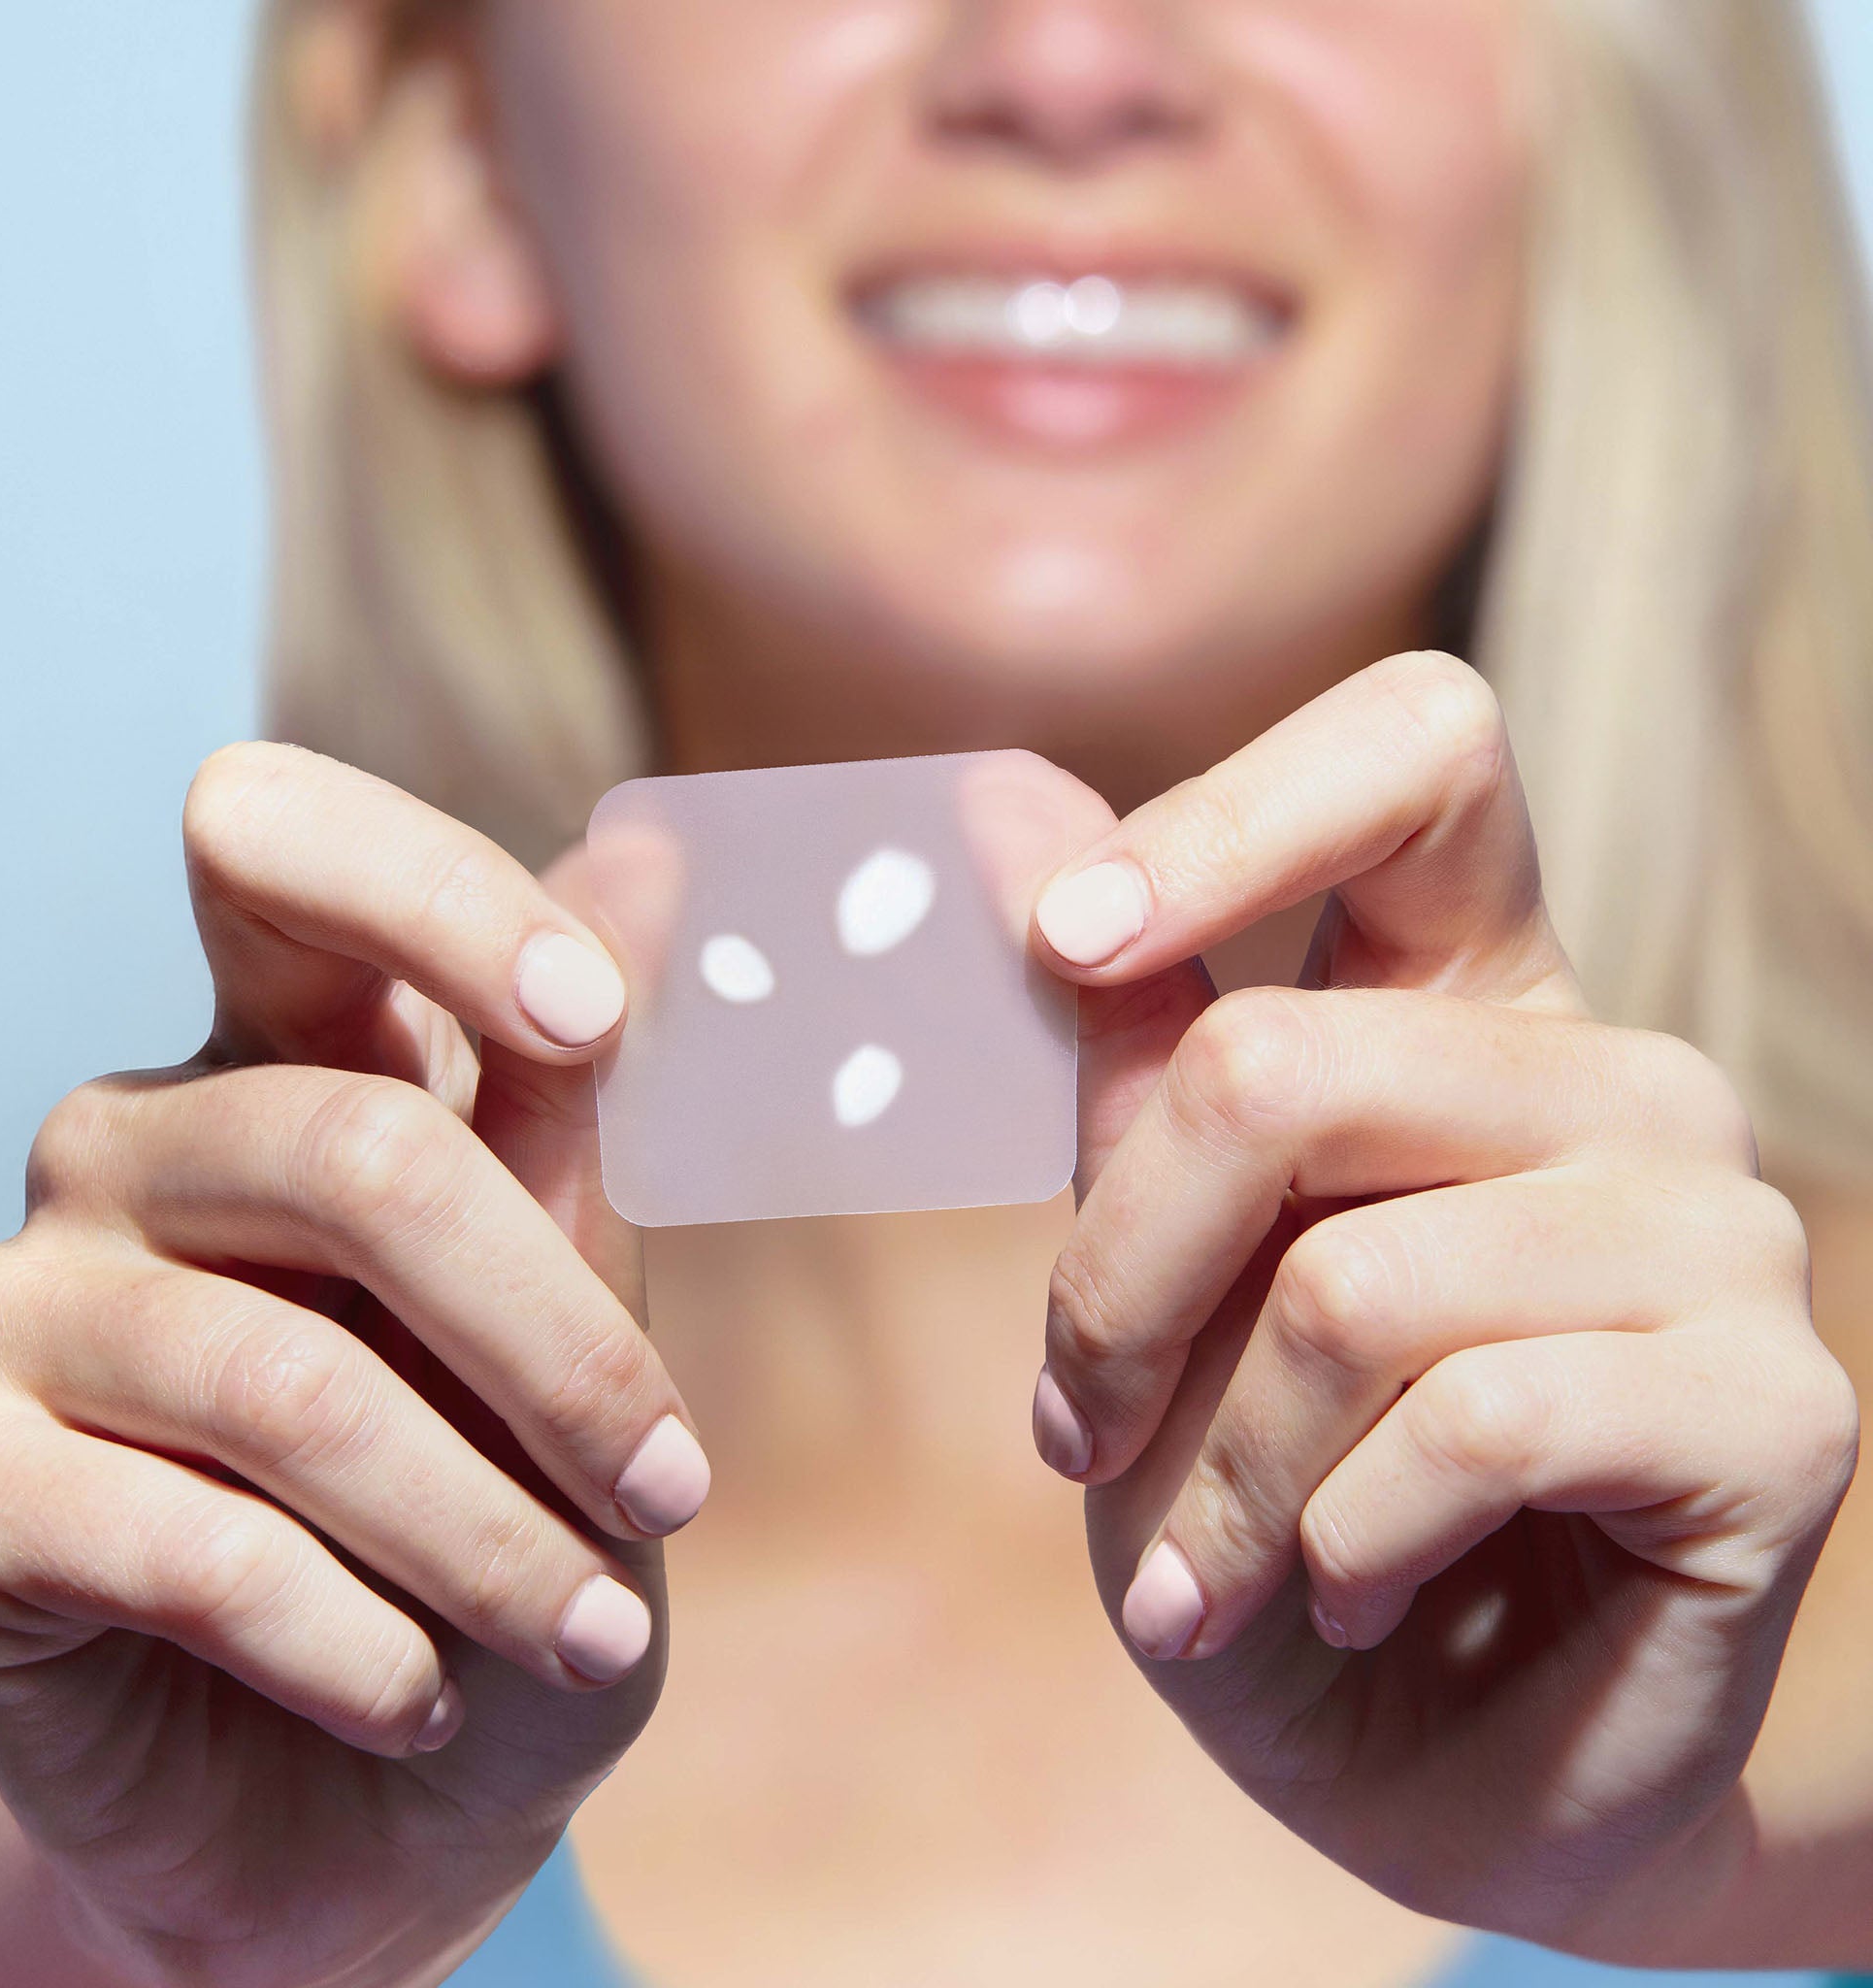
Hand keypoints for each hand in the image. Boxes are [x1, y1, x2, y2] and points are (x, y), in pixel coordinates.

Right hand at [0, 746, 707, 1987]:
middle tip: (675, 1492)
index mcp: (285, 1058)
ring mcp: (24, 1295)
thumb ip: (575, 1115)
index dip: (431, 897)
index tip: (593, 1021)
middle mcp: (136, 1143)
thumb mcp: (565, 1328)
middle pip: (360, 1151)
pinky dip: (355, 1640)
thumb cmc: (488, 1526)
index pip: (274, 846)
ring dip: (486, 1537)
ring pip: (295, 1379)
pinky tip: (422, 1695)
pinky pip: (184, 1541)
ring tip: (585, 1636)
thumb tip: (644, 851)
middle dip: (563, 1351)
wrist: (352, 1792)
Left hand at [1029, 653, 1859, 1948]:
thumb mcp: (1163, 1274)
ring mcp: (1715, 1225)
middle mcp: (1611, 1077)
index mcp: (1468, 1004)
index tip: (1066, 943)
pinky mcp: (1776, 1401)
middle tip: (1074, 1435)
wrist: (1431, 1765)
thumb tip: (990, 792)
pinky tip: (1346, 1603)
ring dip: (1220, 1469)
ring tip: (1204, 1574)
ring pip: (1356, 1282)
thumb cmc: (1271, 1498)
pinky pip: (1475, 1420)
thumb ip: (1120, 1052)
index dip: (1233, 813)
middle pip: (1287, 1065)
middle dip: (1117, 1285)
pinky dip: (1339, 1544)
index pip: (1422, 752)